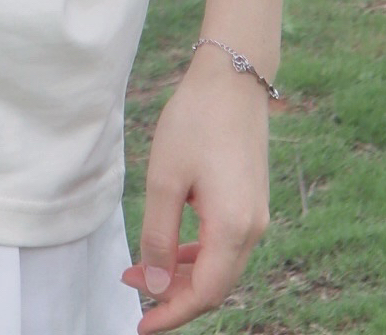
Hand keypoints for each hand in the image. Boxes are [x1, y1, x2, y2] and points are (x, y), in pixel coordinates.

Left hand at [119, 50, 269, 328]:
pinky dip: (196, 254)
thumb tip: (154, 285)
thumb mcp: (165, 179)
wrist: (233, 76)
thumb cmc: (196, 121)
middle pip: (214, 286)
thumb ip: (158, 236)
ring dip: (181, 274)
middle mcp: (252, 230)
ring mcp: (255, 216)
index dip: (171, 313)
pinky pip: (224, 245)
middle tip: (130, 286)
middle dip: (172, 294)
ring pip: (218, 266)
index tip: (141, 326)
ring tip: (141, 269)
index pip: (204, 294)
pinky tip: (170, 248)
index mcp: (233, 228)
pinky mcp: (250, 202)